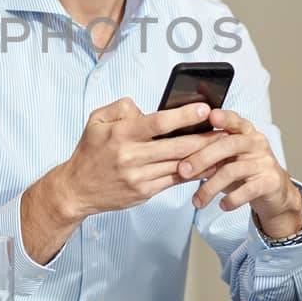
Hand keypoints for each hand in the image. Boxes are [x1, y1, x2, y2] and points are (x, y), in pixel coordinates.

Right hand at [49, 97, 218, 217]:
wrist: (76, 189)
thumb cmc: (90, 150)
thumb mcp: (97, 120)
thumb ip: (122, 107)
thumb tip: (148, 109)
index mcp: (120, 135)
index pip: (158, 123)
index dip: (183, 116)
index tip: (204, 110)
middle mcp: (131, 157)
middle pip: (176, 147)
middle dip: (204, 138)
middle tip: (225, 129)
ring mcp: (139, 177)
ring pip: (179, 166)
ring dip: (204, 157)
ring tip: (223, 147)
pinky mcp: (144, 192)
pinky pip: (174, 181)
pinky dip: (192, 173)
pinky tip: (207, 166)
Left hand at [177, 108, 301, 239]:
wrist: (273, 190)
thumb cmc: (242, 169)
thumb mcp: (227, 156)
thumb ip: (209, 150)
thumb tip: (175, 154)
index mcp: (244, 131)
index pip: (233, 120)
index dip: (223, 117)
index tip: (210, 116)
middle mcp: (256, 142)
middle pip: (228, 145)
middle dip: (202, 158)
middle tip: (182, 171)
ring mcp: (264, 161)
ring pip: (232, 170)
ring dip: (210, 187)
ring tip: (197, 200)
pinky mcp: (270, 182)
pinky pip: (246, 191)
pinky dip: (231, 200)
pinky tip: (221, 205)